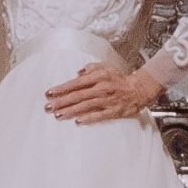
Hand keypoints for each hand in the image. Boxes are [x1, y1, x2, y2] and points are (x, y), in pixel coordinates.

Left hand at [44, 62, 162, 123]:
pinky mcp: (113, 111)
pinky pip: (99, 115)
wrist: (139, 89)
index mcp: (98, 76)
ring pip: (85, 106)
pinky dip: (88, 118)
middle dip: (61, 102)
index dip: (62, 88)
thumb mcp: (105, 67)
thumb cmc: (120, 79)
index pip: (76, 83)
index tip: (50, 93)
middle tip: (48, 107)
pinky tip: (78, 121)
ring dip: (70, 111)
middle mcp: (101, 88)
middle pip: (77, 95)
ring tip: (58, 115)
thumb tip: (77, 73)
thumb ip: (90, 68)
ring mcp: (107, 100)